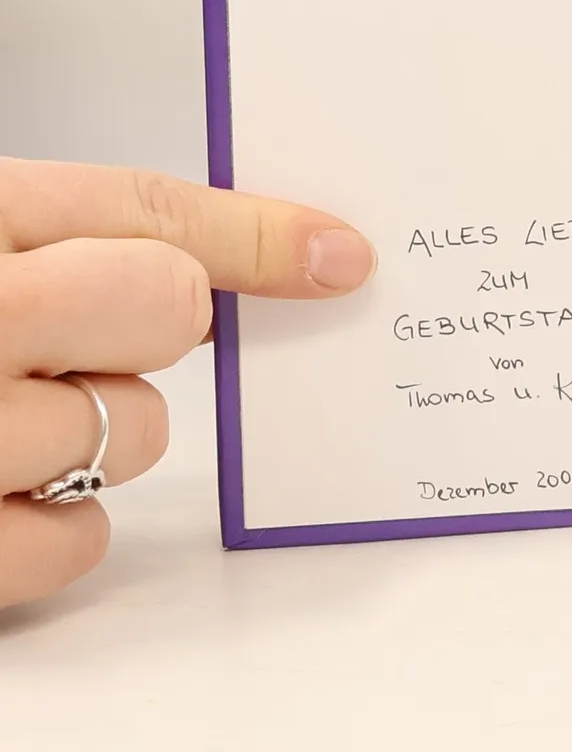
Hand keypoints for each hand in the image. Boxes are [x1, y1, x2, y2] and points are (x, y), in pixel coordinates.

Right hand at [0, 159, 375, 611]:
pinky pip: (75, 544)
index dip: (255, 231)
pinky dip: (53, 528)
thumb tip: (318, 255)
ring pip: (135, 428)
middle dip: (144, 324)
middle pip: (159, 306)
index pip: (139, 207)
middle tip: (71, 335)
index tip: (336, 255)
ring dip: (94, 433)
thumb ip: (87, 232)